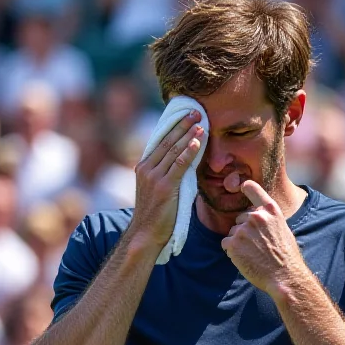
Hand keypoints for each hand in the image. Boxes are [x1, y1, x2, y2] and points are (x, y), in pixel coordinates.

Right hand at [131, 111, 204, 251]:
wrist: (145, 234)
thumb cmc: (156, 215)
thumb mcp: (158, 190)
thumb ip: (168, 174)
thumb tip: (186, 162)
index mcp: (143, 167)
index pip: (160, 141)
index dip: (173, 126)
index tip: (185, 114)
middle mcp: (146, 169)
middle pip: (167, 141)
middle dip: (183, 125)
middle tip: (196, 111)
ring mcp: (154, 177)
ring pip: (173, 150)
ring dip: (188, 135)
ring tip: (201, 123)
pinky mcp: (164, 187)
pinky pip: (178, 166)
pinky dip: (188, 153)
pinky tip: (197, 143)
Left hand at [221, 180, 306, 295]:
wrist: (285, 276)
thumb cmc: (286, 257)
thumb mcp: (283, 229)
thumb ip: (269, 220)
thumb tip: (255, 216)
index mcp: (271, 210)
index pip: (253, 188)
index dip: (245, 187)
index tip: (241, 186)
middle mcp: (256, 216)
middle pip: (240, 218)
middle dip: (245, 230)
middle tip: (258, 246)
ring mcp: (243, 229)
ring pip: (233, 232)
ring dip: (239, 242)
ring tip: (254, 254)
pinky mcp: (233, 243)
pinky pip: (226, 244)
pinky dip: (232, 252)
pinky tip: (246, 259)